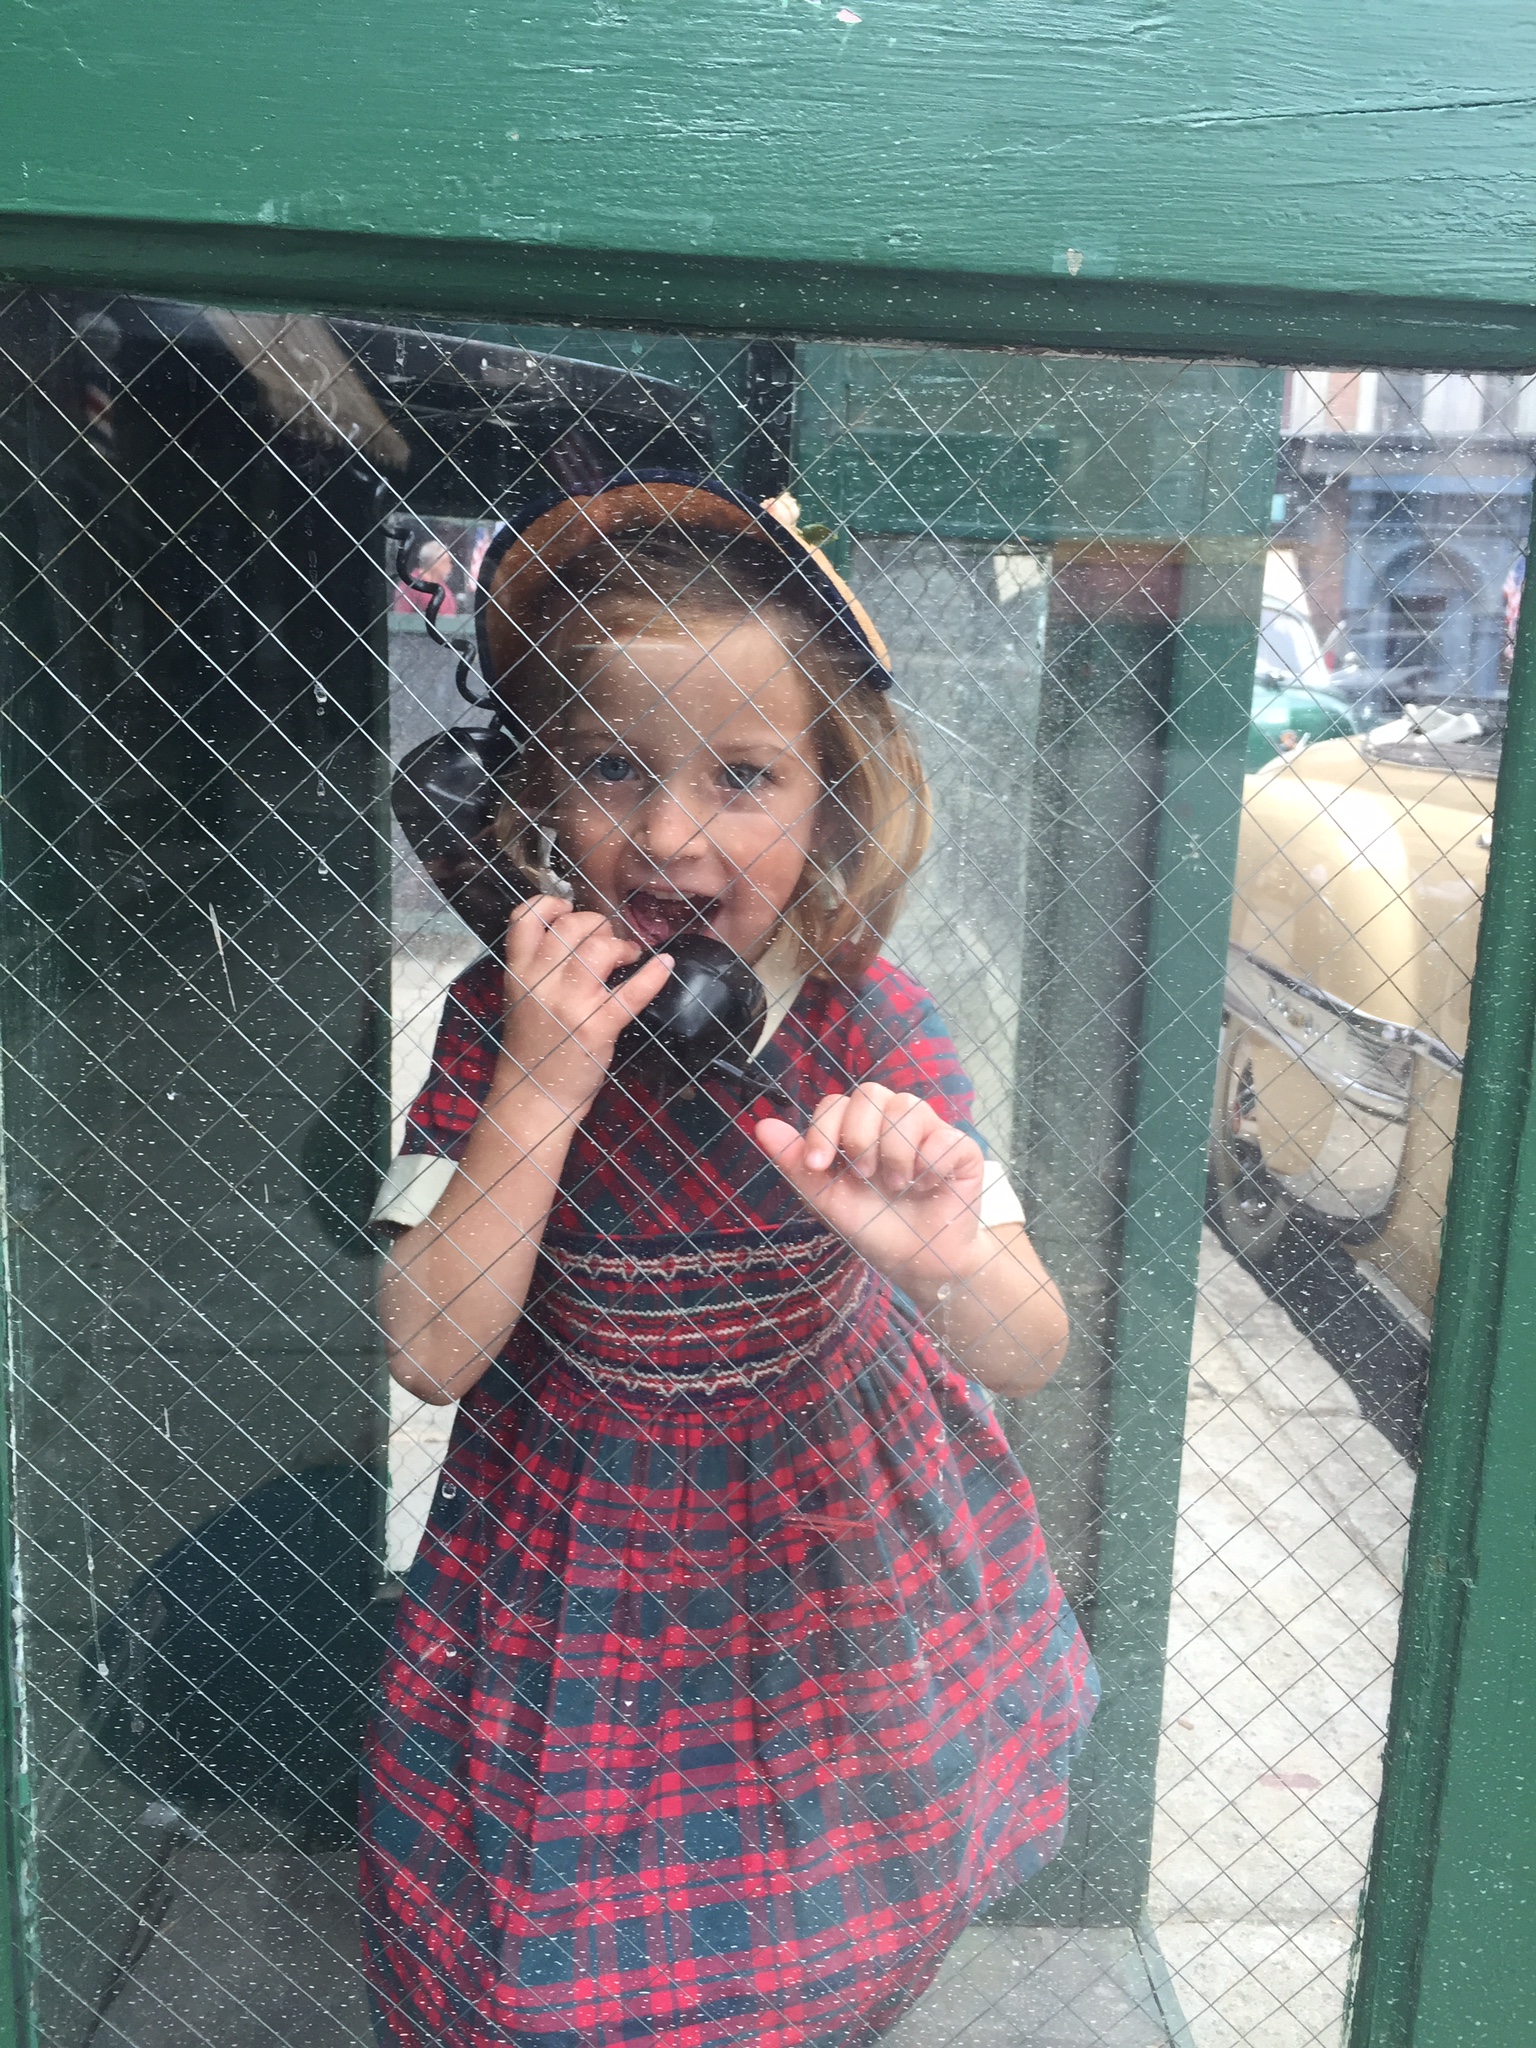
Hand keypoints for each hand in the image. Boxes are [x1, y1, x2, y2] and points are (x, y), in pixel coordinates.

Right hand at [499, 895, 672, 1116]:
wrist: (533, 1096)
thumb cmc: (532, 1046)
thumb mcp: (522, 999)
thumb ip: (539, 967)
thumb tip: (577, 933)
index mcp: (517, 974)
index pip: (525, 918)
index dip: (550, 904)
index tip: (568, 908)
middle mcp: (540, 984)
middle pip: (570, 927)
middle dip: (596, 924)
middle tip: (607, 940)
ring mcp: (571, 1006)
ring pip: (598, 950)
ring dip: (619, 945)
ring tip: (627, 956)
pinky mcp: (597, 1028)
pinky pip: (630, 993)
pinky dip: (653, 975)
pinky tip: (664, 963)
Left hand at [752, 1082, 987, 1294]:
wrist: (917, 1263)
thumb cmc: (872, 1228)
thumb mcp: (828, 1200)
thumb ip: (797, 1163)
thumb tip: (760, 1124)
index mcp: (857, 1130)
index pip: (835, 1103)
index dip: (824, 1129)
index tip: (820, 1166)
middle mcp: (892, 1122)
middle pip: (870, 1094)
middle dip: (859, 1137)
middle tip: (864, 1176)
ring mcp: (929, 1131)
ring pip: (908, 1107)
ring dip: (895, 1153)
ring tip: (897, 1186)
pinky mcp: (961, 1149)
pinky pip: (944, 1137)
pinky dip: (930, 1166)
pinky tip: (927, 1187)